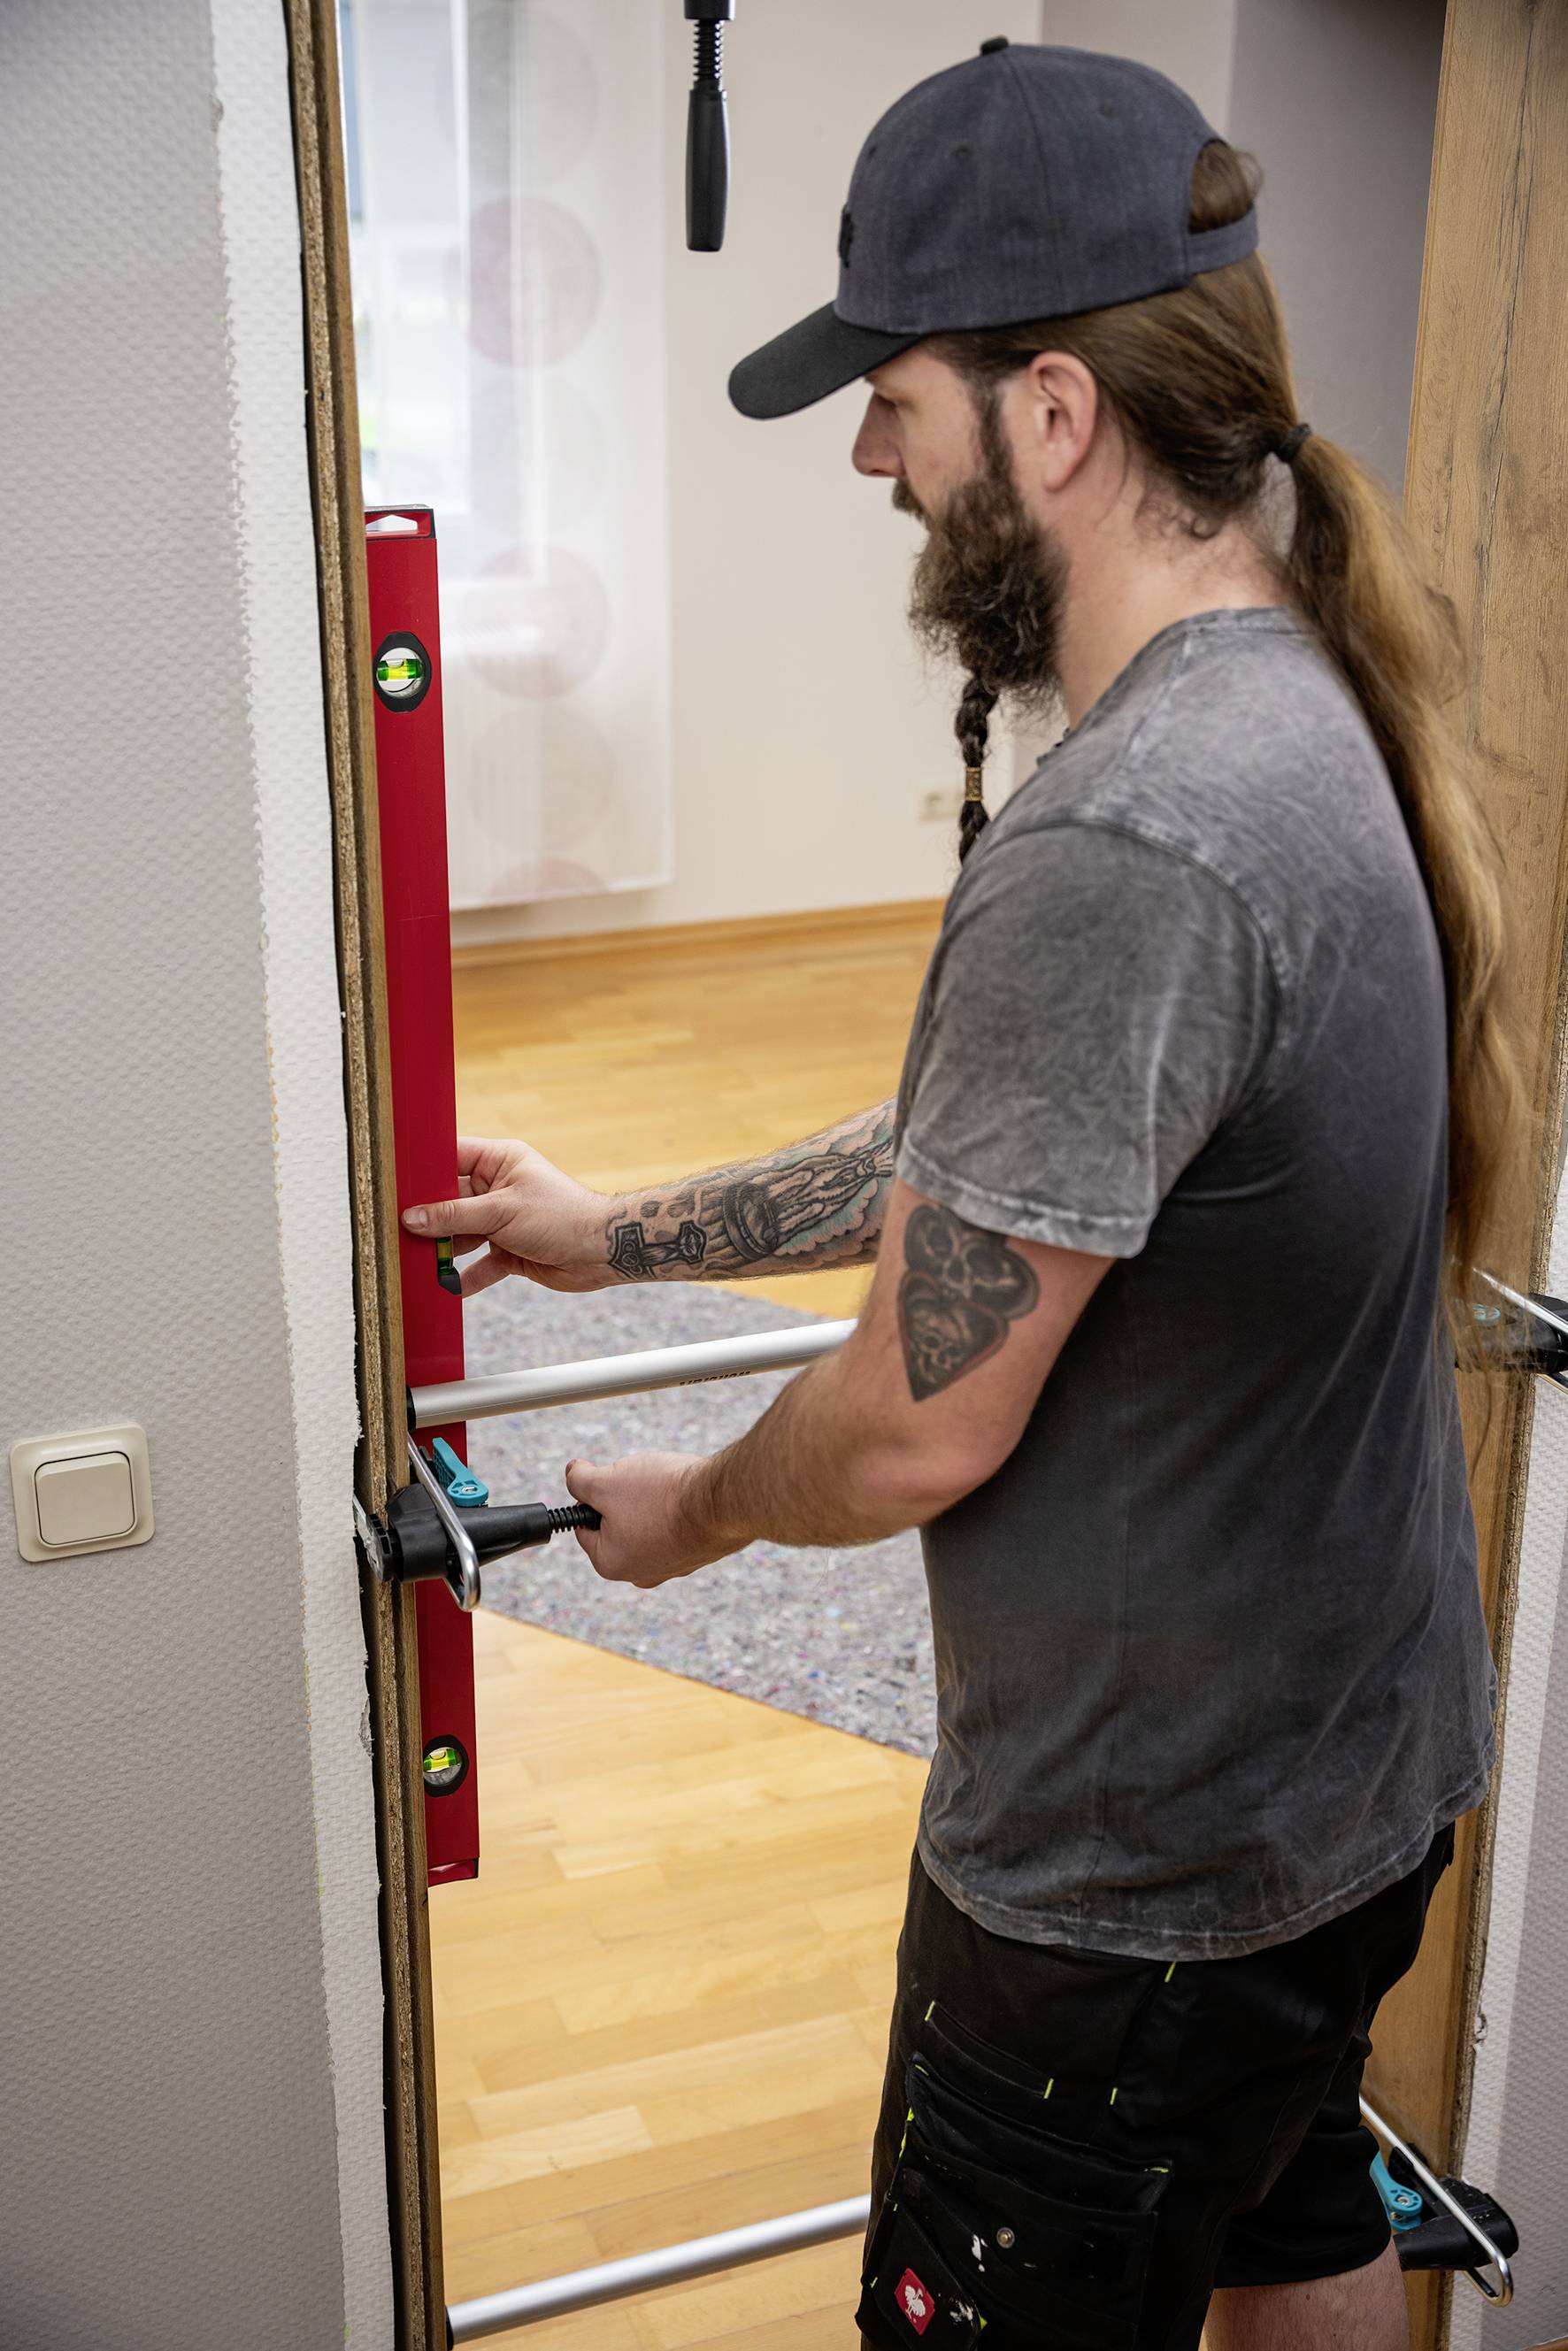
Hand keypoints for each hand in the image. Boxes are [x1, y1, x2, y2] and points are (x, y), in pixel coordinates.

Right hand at [402, 1136, 614, 1296]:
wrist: (602, 1252)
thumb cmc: (560, 1215)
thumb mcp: (501, 1211)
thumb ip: (454, 1215)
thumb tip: (412, 1218)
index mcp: (498, 1161)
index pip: (450, 1158)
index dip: (423, 1171)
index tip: (393, 1184)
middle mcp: (497, 1188)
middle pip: (449, 1201)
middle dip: (427, 1219)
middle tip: (396, 1232)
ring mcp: (502, 1220)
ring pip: (460, 1235)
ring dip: (443, 1252)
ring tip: (416, 1264)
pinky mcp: (509, 1250)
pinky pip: (479, 1265)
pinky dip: (465, 1277)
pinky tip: (448, 1289)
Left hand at [564, 1452, 740, 1587]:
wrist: (722, 1501)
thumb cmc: (662, 1496)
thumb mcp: (606, 1482)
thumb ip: (580, 1480)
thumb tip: (573, 1473)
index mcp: (611, 1564)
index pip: (585, 1526)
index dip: (593, 1497)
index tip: (611, 1482)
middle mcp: (641, 1574)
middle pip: (617, 1526)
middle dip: (625, 1501)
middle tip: (640, 1485)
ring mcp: (673, 1566)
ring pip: (647, 1524)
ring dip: (652, 1503)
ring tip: (667, 1489)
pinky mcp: (699, 1554)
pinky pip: (676, 1527)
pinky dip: (677, 1510)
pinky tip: (687, 1496)